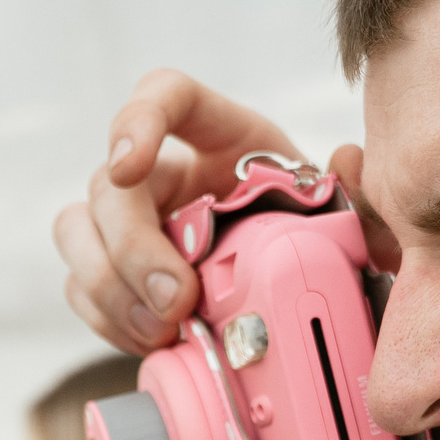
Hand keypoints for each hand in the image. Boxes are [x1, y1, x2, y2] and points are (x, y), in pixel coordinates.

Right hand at [56, 72, 405, 354]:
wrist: (310, 301)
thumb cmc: (326, 246)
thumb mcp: (354, 219)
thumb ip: (362, 194)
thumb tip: (347, 161)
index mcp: (224, 138)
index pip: (165, 96)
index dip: (137, 120)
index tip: (129, 165)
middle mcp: (169, 174)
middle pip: (109, 186)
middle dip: (131, 248)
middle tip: (176, 301)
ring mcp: (135, 225)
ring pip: (77, 233)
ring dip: (109, 287)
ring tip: (161, 331)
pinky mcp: (119, 275)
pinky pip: (84, 289)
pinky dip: (109, 320)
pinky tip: (152, 342)